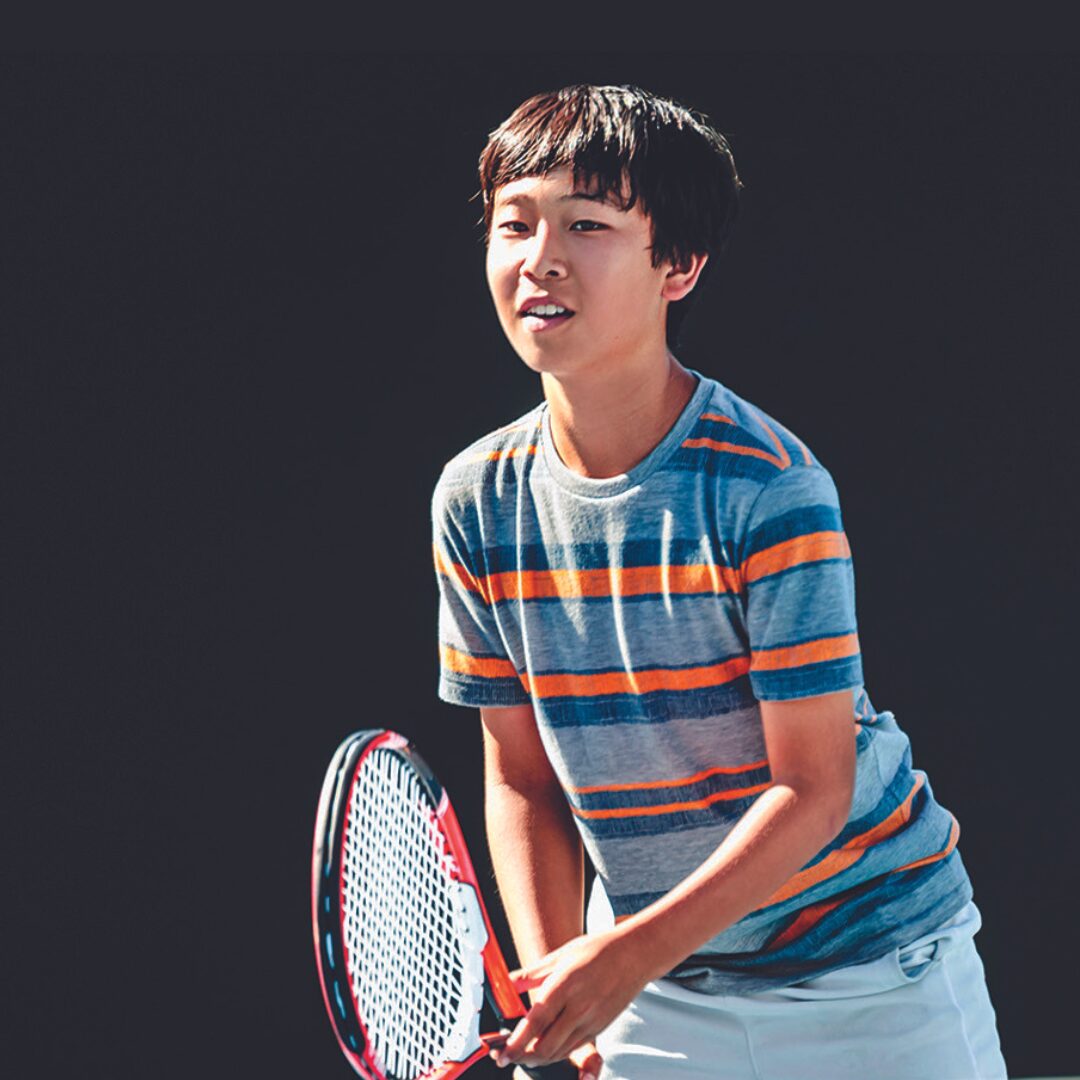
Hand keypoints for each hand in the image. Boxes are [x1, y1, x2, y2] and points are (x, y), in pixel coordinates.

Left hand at [494, 930, 648, 1071]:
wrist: (635, 955)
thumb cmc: (598, 949)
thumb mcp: (562, 954)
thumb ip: (532, 972)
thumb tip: (507, 982)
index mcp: (565, 985)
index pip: (535, 1022)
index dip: (515, 1042)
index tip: (500, 1053)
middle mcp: (579, 1007)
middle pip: (545, 1046)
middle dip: (522, 1056)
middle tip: (506, 1055)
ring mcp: (592, 1020)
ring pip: (559, 1052)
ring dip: (538, 1057)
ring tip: (522, 1053)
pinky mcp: (600, 1028)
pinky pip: (573, 1048)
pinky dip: (556, 1052)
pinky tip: (545, 1046)